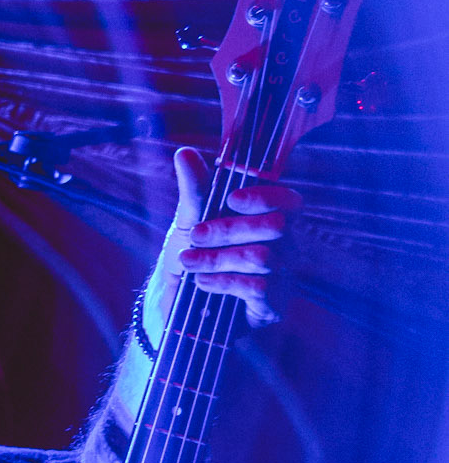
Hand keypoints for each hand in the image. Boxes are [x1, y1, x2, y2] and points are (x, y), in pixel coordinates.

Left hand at [143, 146, 301, 338]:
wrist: (174, 309)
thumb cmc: (188, 260)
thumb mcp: (188, 223)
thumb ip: (195, 191)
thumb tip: (184, 153)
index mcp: (268, 220)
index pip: (288, 201)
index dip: (266, 196)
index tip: (230, 199)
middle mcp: (283, 246)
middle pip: (276, 227)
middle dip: (229, 229)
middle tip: (195, 237)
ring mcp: (283, 277)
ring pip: (263, 257)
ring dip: (219, 258)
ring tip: (190, 263)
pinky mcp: (273, 306)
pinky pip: (258, 288)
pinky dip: (224, 282)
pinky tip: (203, 284)